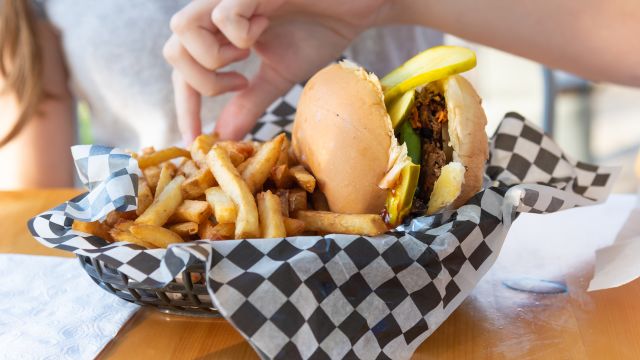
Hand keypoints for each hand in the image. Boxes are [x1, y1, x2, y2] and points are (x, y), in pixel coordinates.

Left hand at [164, 0, 389, 140]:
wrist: (356, 5)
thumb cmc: (318, 30)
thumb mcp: (278, 76)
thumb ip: (249, 102)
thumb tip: (225, 137)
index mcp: (220, 33)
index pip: (184, 71)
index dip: (186, 107)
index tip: (196, 141)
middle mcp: (216, 11)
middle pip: (171, 51)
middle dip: (201, 83)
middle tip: (239, 85)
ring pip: (181, 29)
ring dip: (214, 58)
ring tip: (248, 55)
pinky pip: (222, 16)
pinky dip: (240, 34)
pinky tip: (264, 26)